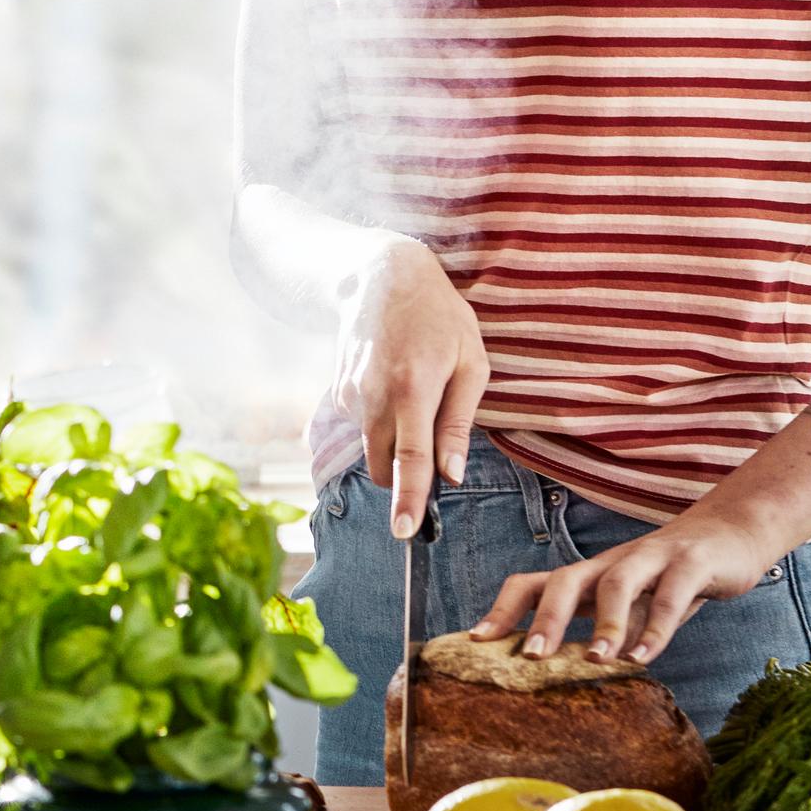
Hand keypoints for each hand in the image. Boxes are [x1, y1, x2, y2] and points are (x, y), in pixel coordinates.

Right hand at [339, 238, 486, 540]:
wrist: (382, 278)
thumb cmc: (439, 318)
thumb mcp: (471, 363)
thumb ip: (459, 422)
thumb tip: (453, 475)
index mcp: (414, 389)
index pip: (411, 459)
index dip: (410, 500)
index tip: (405, 532)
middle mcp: (374, 397)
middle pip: (384, 465)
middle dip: (405, 475)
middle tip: (433, 448)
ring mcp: (351, 395)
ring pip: (372, 448)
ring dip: (394, 445)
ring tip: (417, 396)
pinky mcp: (339, 393)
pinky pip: (364, 427)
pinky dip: (382, 421)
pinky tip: (394, 383)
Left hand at [474, 509, 782, 667]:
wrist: (733, 532)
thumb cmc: (672, 577)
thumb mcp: (633, 604)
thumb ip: (606, 630)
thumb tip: (571, 674)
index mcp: (589, 574)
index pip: (533, 583)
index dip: (503, 609)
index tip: (477, 641)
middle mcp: (611, 562)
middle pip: (566, 580)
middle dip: (545, 618)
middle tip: (531, 657)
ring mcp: (652, 557)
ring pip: (617, 583)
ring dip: (603, 623)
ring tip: (595, 660)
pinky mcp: (692, 562)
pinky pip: (671, 593)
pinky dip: (657, 626)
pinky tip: (646, 657)